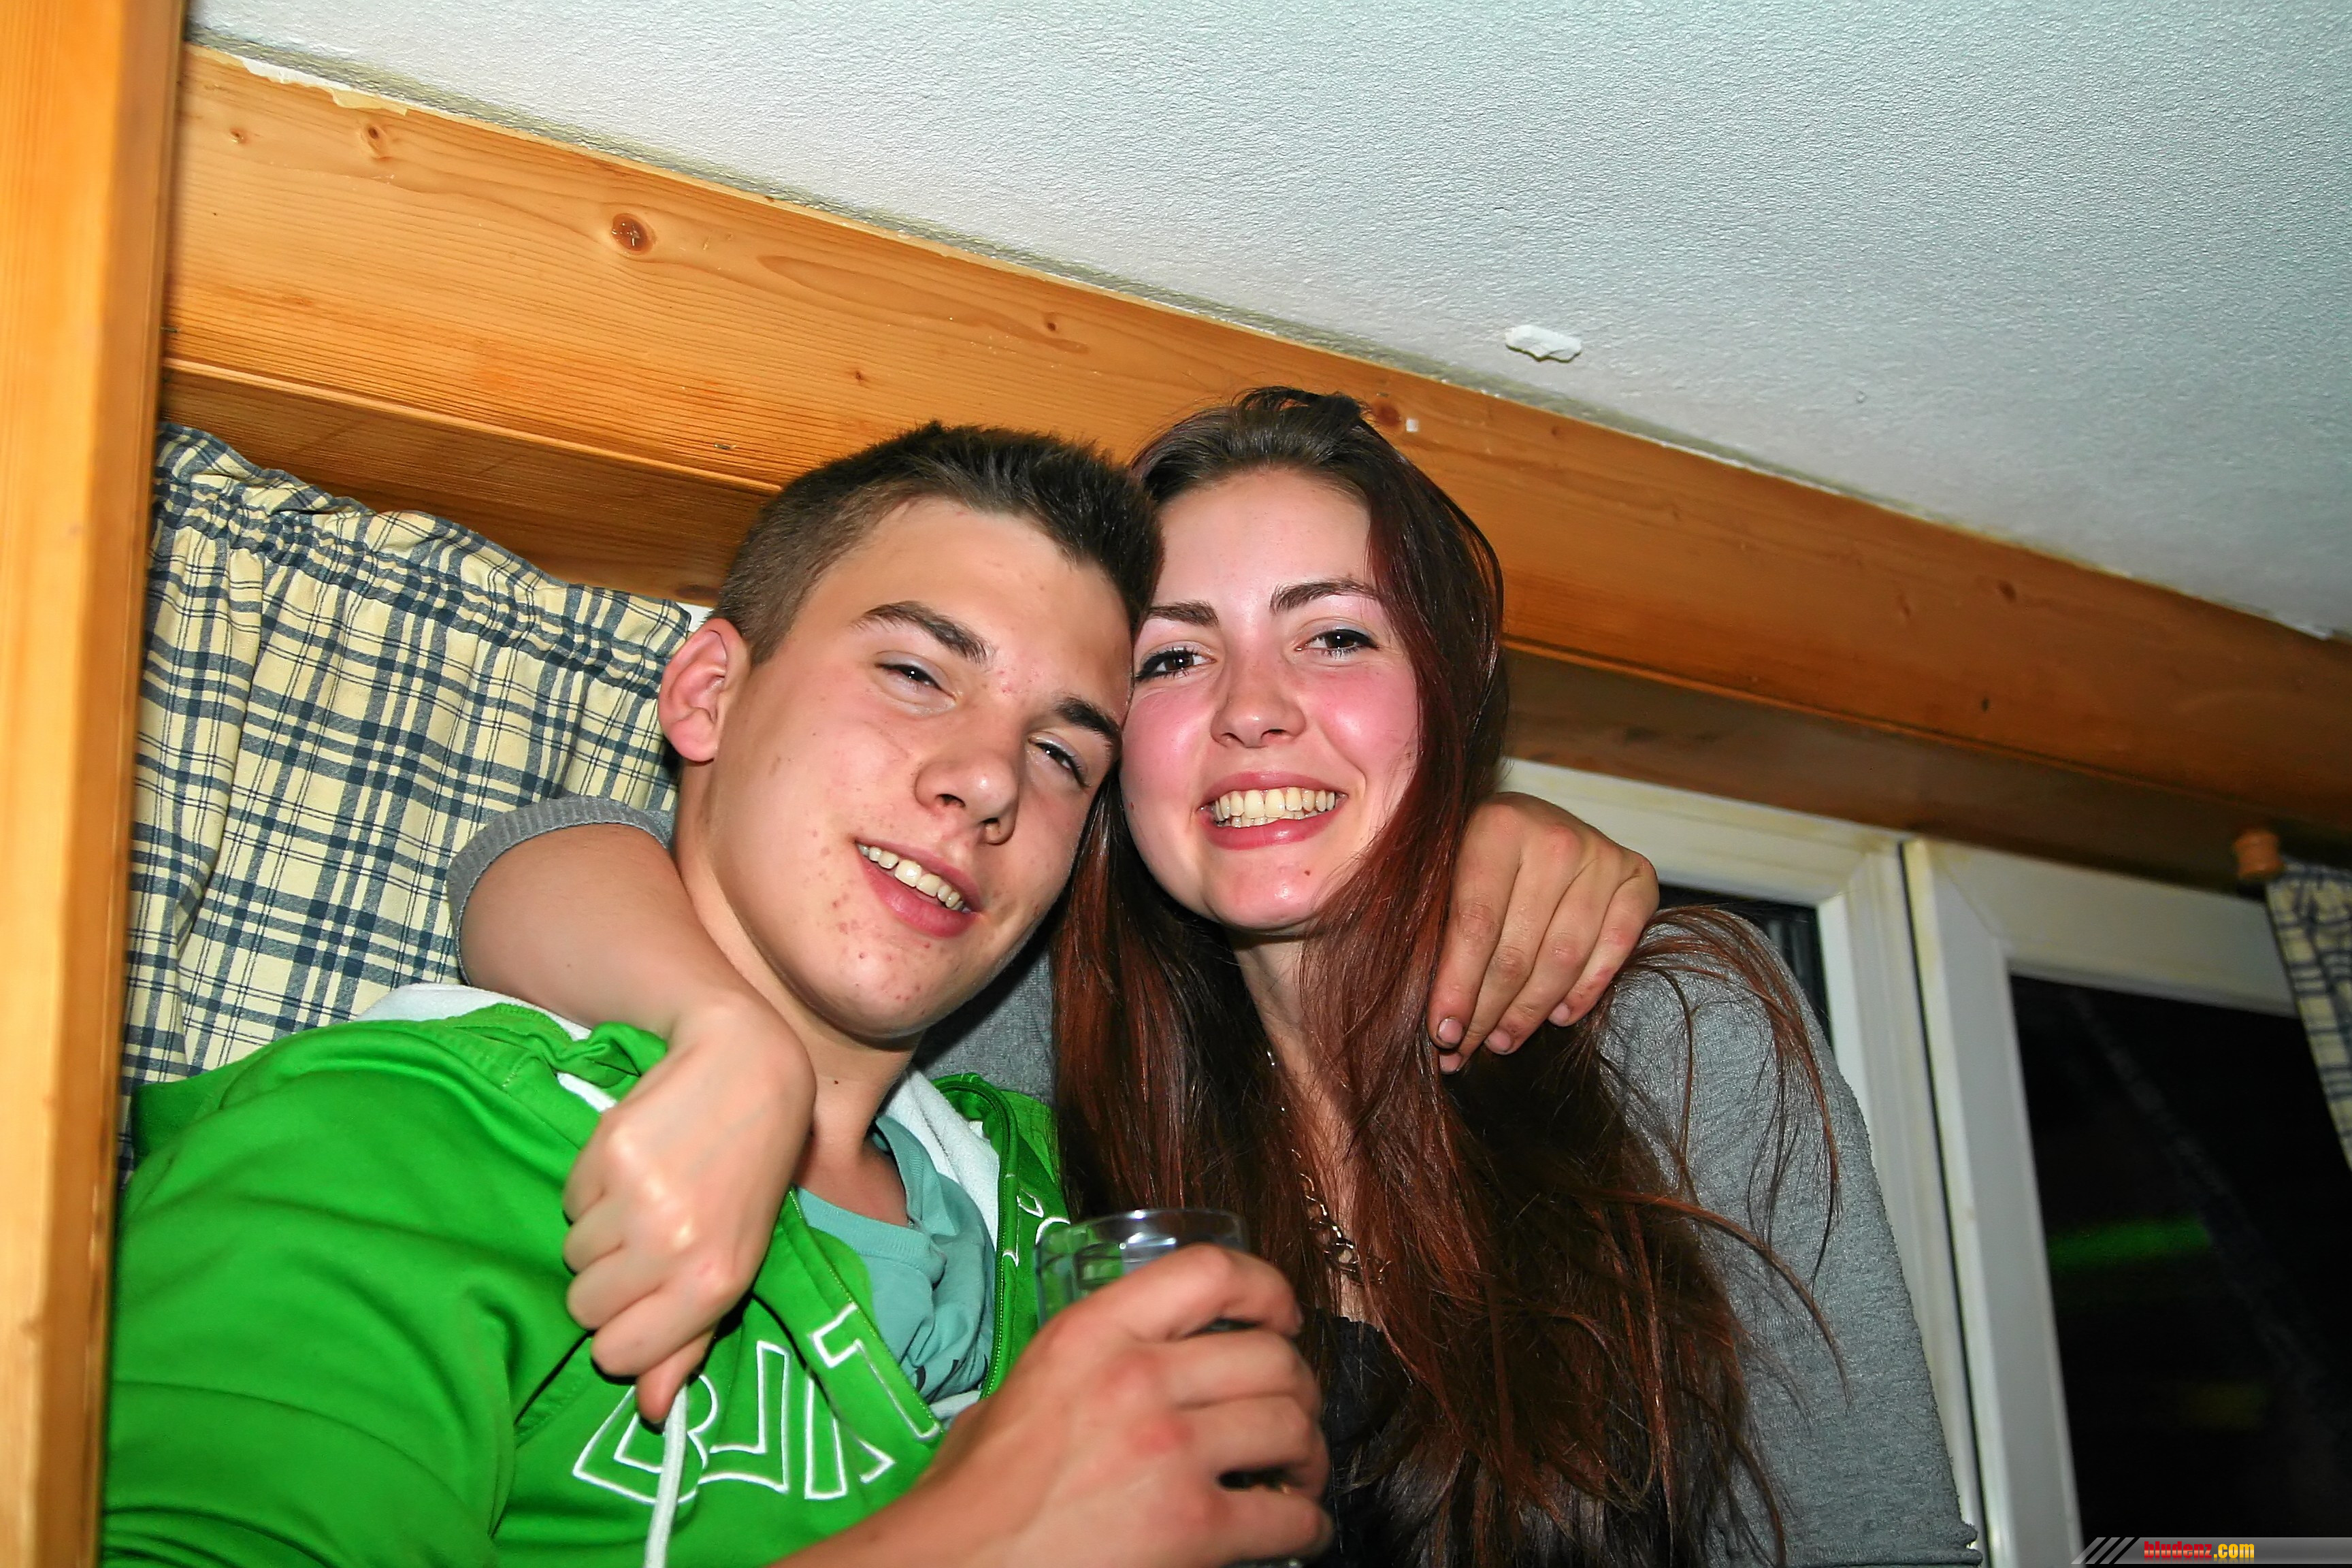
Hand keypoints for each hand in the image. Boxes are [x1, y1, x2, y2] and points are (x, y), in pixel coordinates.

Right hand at [561, 994, 814, 1419]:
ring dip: (600, 1229)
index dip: (620, 1330)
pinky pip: (569, 1200)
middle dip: (606, 1278)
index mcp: (713, 1283)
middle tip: (648, 1236)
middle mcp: (676, 1246)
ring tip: (649, 1192)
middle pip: (584, 1306)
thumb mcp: (735, 1264)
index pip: (617, 1356)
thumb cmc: (748, 1177)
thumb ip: (688, 1340)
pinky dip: (592, 1187)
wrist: (750, 1070)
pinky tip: (637, 1161)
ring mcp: (640, 1200)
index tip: (640, 1298)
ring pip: (571, 1253)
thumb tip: (649, 1411)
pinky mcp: (608, 1152)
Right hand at [795, 1244, 1328, 1567]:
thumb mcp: (1015, 1393)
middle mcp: (1137, 1377)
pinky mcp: (1193, 1525)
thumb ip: (1080, 1365)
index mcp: (1091, 1334)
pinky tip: (1292, 1530)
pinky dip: (1305, 1524)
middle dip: (1297, 1389)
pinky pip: (1289, 1515)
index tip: (1280, 1316)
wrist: (954, 1567)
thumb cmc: (971, 1498)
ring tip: (1295, 1474)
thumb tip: (1125, 1368)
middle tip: (1291, 1414)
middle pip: (1271, 1357)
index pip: (1208, 1271)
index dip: (1265, 1288)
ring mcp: (1170, 1451)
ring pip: (1291, 1427)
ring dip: (1306, 1454)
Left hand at [1427, 791, 1657, 1069]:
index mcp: (1497, 825)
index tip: (1442, 1033)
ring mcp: (1601, 855)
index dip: (1457, 987)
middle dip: (1487, 1011)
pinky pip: (1614, 951)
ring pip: (1563, 960)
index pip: (1475, 925)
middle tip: (1466, 1048)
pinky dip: (1585, 992)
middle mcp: (1555, 837)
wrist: (1536, 818)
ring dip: (1530, 1012)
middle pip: (1518, 951)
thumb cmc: (1477, 851)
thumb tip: (1436, 1022)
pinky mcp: (1637, 875)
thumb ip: (1434, 926)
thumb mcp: (1444, 867)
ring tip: (1503, 1039)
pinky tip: (1556, 1016)